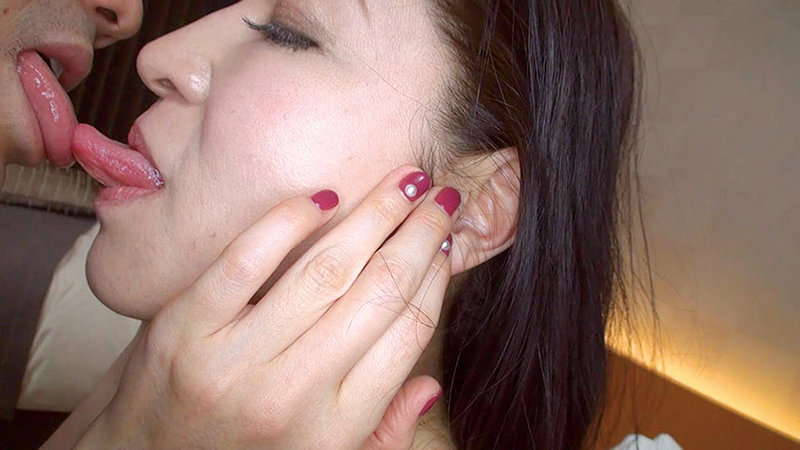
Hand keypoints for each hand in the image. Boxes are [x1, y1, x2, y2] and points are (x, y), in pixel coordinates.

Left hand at [79, 166, 458, 448]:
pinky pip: (248, 259)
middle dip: (419, 234)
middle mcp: (291, 394)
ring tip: (403, 182)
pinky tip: (325, 197)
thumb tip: (429, 386)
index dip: (436, 277)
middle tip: (442, 196)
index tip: (447, 242)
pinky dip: (289, 219)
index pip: (408, 333)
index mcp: (335, 427)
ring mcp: (234, 359)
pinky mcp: (185, 327)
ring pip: (325, 269)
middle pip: (378, 292)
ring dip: (374, 216)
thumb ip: (381, 431)